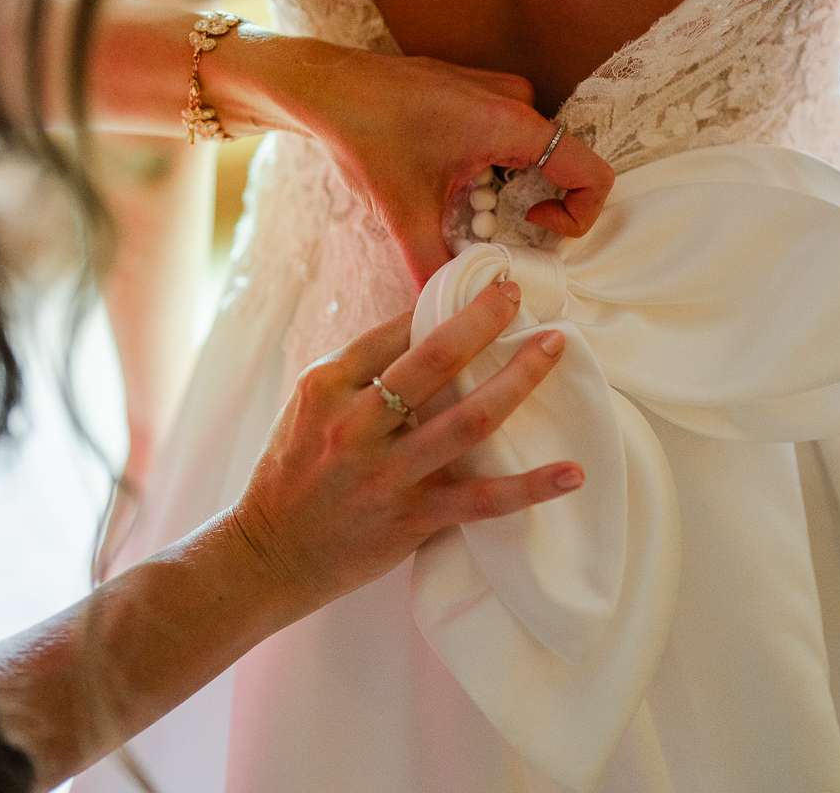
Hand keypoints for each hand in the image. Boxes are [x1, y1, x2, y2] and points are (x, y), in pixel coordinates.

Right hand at [228, 281, 583, 612]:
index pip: (394, 331)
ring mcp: (387, 474)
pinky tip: (573, 472)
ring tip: (555, 348)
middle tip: (519, 295)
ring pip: (467, 421)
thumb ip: (359, 371)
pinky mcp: (412, 518)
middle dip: (483, 320)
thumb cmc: (290, 472)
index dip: (445, 304)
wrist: (266, 555)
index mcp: (327, 387)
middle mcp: (355, 426)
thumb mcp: (308, 406)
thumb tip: (421, 327)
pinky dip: (531, 487)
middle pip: (433, 360)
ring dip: (518, 380)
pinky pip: (483, 499)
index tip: (485, 285)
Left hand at [304, 52, 614, 280]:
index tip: (531, 226)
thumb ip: (433, 267)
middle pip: (563, 166)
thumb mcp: (403, 214)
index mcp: (512, 125)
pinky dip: (495, 162)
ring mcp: (498, 88)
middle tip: (493, 225)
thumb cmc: (366, 135)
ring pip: (536, 150)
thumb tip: (447, 311)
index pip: (592, 174)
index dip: (577, 216)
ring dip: (513, 184)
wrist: (327, 87)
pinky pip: (511, 132)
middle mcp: (516, 100)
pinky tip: (450, 176)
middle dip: (538, 204)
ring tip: (466, 201)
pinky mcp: (479, 87)